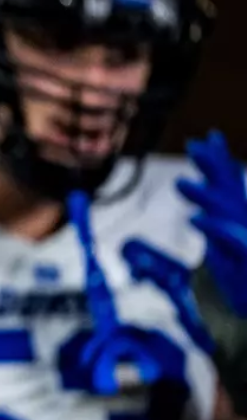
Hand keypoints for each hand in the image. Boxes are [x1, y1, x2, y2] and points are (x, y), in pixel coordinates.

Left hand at [177, 131, 246, 316]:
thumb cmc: (241, 282)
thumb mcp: (221, 256)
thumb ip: (201, 236)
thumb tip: (180, 223)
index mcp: (239, 221)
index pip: (229, 186)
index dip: (220, 162)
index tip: (208, 137)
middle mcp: (245, 226)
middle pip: (229, 191)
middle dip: (214, 166)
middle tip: (194, 144)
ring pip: (228, 213)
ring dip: (205, 197)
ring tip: (179, 184)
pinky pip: (231, 242)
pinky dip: (214, 229)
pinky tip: (195, 220)